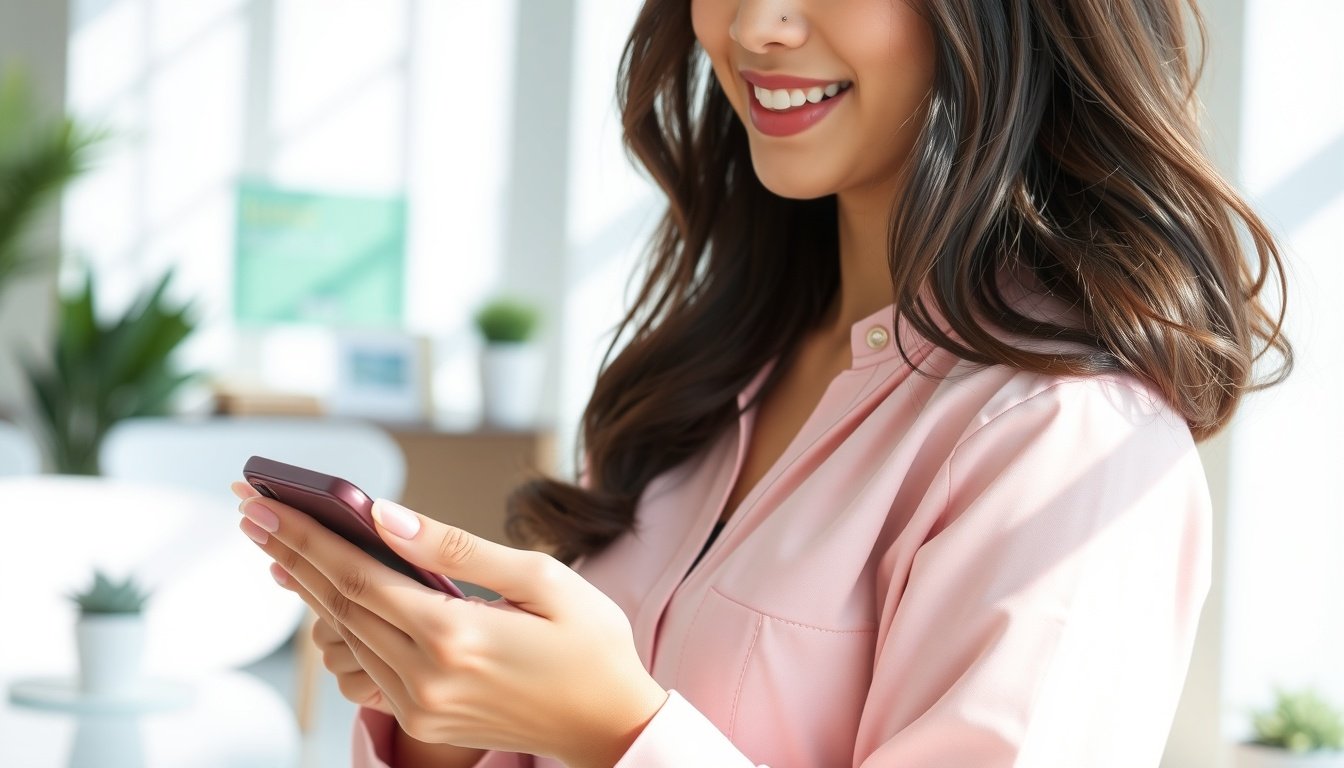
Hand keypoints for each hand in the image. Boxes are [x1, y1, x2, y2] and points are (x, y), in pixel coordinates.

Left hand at [229, 482, 667, 767]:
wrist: (610, 724)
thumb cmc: (591, 644)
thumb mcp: (541, 579)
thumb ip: (458, 550)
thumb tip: (386, 516)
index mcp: (456, 635)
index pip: (359, 575)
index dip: (306, 536)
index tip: (265, 503)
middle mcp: (427, 676)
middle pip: (338, 604)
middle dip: (291, 552)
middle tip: (249, 511)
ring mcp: (422, 703)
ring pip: (344, 636)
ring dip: (307, 587)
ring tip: (277, 546)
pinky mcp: (425, 716)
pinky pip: (364, 663)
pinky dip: (338, 624)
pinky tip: (325, 596)